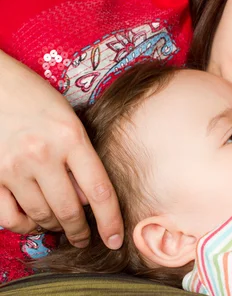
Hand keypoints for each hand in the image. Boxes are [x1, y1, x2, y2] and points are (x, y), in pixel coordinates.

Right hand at [0, 50, 122, 248]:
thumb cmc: (35, 97)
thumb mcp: (68, 119)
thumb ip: (80, 157)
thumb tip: (87, 200)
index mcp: (71, 137)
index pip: (99, 191)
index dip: (110, 220)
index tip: (115, 239)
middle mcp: (43, 154)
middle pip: (69, 210)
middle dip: (80, 230)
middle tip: (84, 237)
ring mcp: (13, 166)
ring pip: (40, 215)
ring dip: (53, 227)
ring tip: (60, 226)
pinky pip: (8, 216)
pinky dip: (23, 225)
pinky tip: (31, 222)